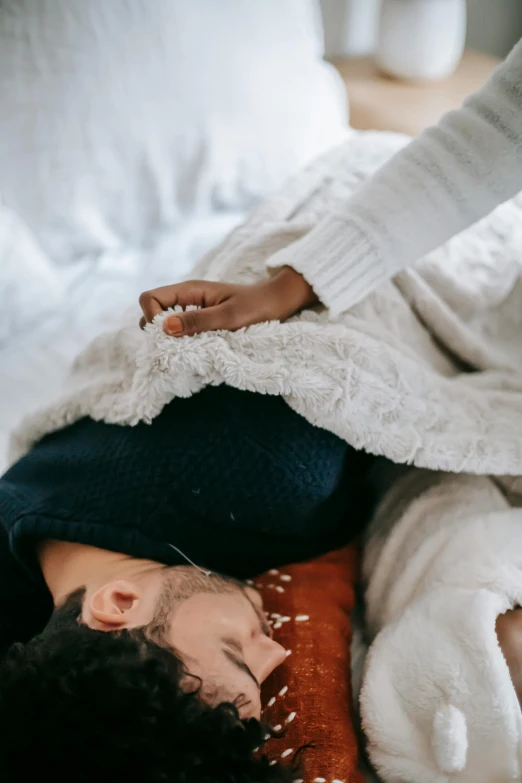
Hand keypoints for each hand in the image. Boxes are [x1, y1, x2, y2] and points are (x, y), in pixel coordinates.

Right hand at [138, 266, 317, 336]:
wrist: (278, 302)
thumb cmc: (257, 307)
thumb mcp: (229, 316)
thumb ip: (198, 321)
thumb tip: (165, 328)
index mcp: (190, 290)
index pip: (149, 298)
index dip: (151, 317)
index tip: (168, 335)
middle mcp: (186, 297)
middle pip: (152, 310)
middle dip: (156, 330)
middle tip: (177, 346)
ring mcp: (192, 308)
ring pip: (164, 323)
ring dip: (168, 338)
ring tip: (185, 349)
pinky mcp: (200, 320)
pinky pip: (179, 329)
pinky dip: (181, 341)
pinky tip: (194, 349)